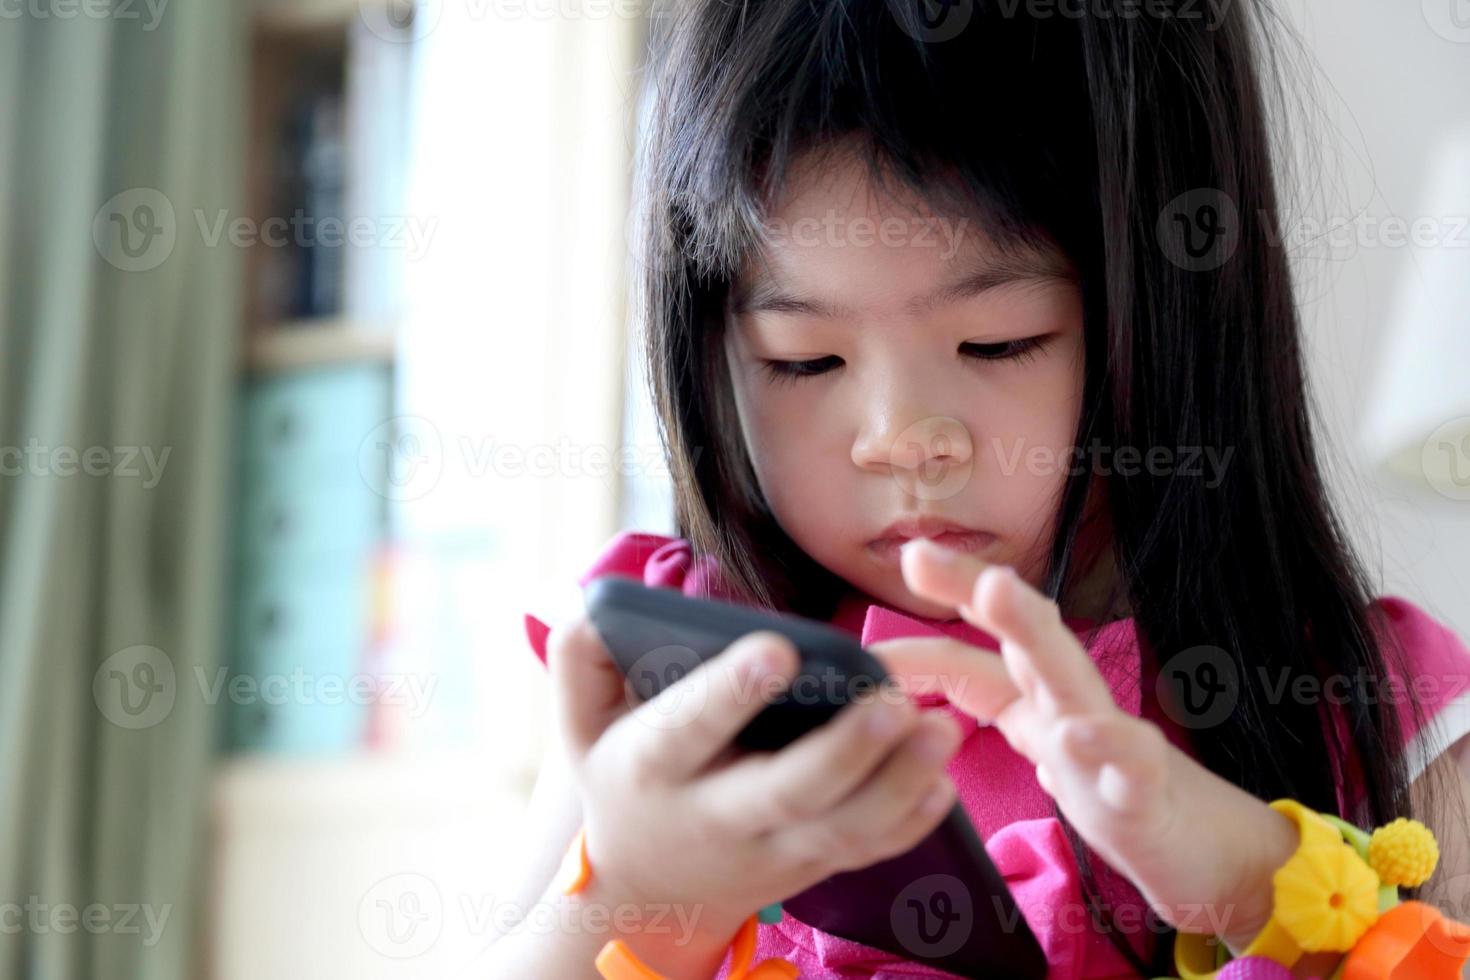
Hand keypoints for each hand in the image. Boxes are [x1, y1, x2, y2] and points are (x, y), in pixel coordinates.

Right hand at [544, 613, 964, 973]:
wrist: (648, 889)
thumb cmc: (620, 780)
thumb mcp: (578, 724)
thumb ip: (577, 660)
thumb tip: (593, 604)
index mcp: (653, 768)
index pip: (689, 729)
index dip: (730, 692)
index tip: (777, 649)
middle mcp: (717, 815)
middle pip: (787, 791)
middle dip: (845, 749)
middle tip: (895, 701)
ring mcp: (771, 849)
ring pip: (843, 827)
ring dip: (899, 783)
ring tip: (941, 730)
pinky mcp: (812, 864)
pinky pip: (867, 850)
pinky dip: (909, 822)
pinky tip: (943, 780)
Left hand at [866, 538, 1299, 955]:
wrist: (1213, 854)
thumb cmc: (1119, 792)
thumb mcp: (1042, 741)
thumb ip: (992, 702)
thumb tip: (917, 686)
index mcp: (1040, 698)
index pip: (970, 659)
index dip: (914, 651)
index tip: (856, 652)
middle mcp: (1073, 705)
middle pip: (1023, 635)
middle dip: (972, 590)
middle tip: (920, 554)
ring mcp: (1112, 745)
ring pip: (1072, 678)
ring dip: (1032, 630)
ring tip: (994, 590)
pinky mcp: (1149, 793)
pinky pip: (1132, 764)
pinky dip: (1107, 746)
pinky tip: (1075, 735)